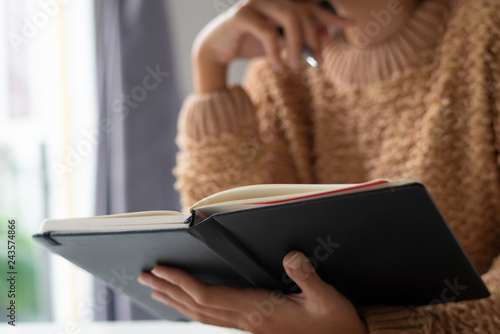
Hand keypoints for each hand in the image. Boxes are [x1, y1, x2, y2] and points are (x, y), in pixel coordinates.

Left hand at [138, 251, 367, 333]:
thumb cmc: (336, 322)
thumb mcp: (326, 298)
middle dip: (169, 291)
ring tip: (157, 290)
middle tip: (145, 277)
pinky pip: (215, 319)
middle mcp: (247, 321)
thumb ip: (307, 277)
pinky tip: (190, 305)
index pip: (209, 296)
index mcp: (258, 311)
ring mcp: (249, 327)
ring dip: (177, 301)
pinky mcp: (254, 328)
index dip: (183, 282)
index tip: (161, 269)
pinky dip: (195, 309)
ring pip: (202, 315)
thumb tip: (291, 255)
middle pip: (197, 307)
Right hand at [193, 0, 352, 92]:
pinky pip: (268, 32)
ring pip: (289, 18)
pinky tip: (279, 67)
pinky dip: (277, 52)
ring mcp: (256, 2)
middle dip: (314, 39)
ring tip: (296, 66)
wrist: (218, 49)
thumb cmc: (251, 45)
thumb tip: (326, 35)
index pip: (310, 6)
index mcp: (281, 2)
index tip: (352, 25)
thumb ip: (301, 40)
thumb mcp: (281, 46)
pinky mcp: (242, 14)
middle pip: (303, 13)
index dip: (332, 16)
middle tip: (318, 63)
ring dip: (297, 45)